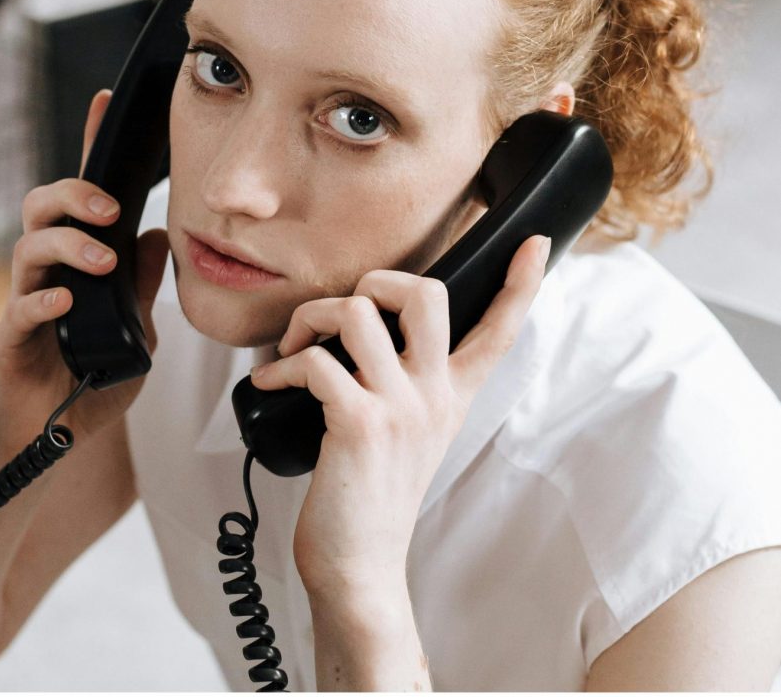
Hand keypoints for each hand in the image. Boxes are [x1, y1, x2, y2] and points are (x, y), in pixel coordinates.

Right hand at [0, 89, 169, 459]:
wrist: (58, 436)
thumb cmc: (93, 376)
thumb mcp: (136, 328)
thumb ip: (143, 285)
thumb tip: (160, 234)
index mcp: (78, 263)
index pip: (82, 198)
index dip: (89, 147)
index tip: (103, 102)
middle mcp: (47, 273)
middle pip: (42, 208)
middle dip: (74, 195)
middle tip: (110, 210)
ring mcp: (25, 303)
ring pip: (27, 248)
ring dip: (68, 245)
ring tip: (101, 261)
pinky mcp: (10, 342)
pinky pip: (18, 310)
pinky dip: (42, 299)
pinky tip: (65, 300)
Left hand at [249, 234, 550, 600]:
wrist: (358, 566)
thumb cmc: (371, 493)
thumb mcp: (410, 434)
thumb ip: (407, 384)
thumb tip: (363, 328)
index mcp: (452, 395)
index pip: (500, 330)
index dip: (521, 283)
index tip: (536, 241)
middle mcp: (435, 396)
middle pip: (427, 293)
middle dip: (378, 279)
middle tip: (348, 310)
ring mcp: (401, 408)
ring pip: (359, 311)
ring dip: (312, 317)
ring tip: (293, 348)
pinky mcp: (360, 424)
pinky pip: (316, 361)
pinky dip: (282, 365)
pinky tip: (270, 383)